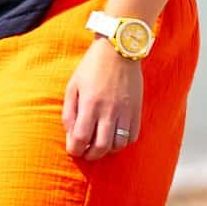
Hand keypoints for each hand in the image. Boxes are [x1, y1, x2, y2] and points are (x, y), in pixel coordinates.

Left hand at [63, 39, 143, 160]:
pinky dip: (122, 142)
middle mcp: (109, 110)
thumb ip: (69, 112)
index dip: (75, 149)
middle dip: (91, 155)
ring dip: (107, 150)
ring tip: (99, 145)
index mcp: (90, 103)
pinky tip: (114, 137)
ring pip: (118, 145)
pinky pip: (132, 136)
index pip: (81, 138)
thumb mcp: (73, 86)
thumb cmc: (91, 68)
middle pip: (101, 147)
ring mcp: (126, 111)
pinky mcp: (137, 110)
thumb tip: (70, 135)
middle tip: (85, 153)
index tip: (73, 149)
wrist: (118, 50)